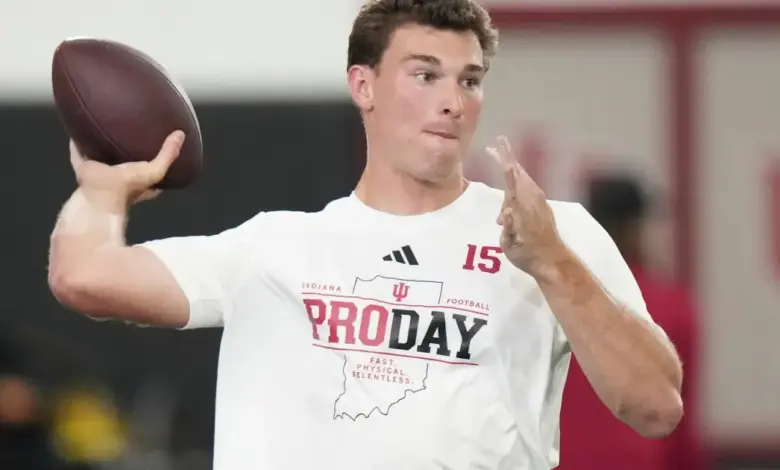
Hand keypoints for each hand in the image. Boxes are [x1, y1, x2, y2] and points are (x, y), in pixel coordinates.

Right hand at [69, 130, 184, 208]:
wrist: (98, 196)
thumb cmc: (128, 187)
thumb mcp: (155, 171)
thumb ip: (168, 155)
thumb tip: (180, 134)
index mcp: (141, 182)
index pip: (154, 168)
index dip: (158, 156)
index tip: (160, 139)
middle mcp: (121, 177)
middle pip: (127, 159)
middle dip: (130, 147)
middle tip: (132, 127)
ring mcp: (102, 173)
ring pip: (104, 154)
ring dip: (106, 143)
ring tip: (108, 123)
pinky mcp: (84, 168)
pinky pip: (80, 151)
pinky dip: (79, 142)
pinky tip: (80, 128)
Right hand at [487, 136, 563, 275]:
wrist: (552, 261)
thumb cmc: (527, 255)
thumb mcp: (511, 246)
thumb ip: (508, 228)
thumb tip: (505, 211)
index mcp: (522, 207)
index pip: (512, 179)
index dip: (504, 161)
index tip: (498, 146)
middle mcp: (532, 200)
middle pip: (518, 172)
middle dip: (506, 156)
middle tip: (495, 144)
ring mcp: (539, 201)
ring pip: (523, 178)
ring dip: (512, 168)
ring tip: (501, 157)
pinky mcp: (542, 206)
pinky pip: (527, 185)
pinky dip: (518, 179)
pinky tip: (513, 179)